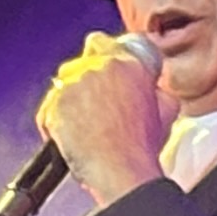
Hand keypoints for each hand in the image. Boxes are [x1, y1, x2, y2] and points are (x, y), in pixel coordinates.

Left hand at [37, 33, 166, 202]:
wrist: (122, 173)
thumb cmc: (142, 149)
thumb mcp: (166, 112)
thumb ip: (156, 89)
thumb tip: (150, 87)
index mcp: (131, 64)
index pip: (106, 42)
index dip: (105, 57)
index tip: (108, 72)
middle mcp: (101, 66)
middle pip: (83, 61)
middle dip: (89, 80)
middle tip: (101, 107)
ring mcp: (75, 83)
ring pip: (66, 83)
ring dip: (73, 99)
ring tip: (88, 126)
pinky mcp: (55, 102)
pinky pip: (50, 108)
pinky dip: (57, 121)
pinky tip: (74, 137)